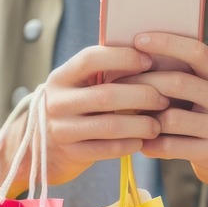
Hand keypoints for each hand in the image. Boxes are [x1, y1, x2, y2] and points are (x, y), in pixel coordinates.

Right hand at [0, 45, 169, 188]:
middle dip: (141, 95)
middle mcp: (58, 102)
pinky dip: (130, 144)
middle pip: (106, 95)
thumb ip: (104, 72)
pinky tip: (144, 140)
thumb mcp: (80, 86)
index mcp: (61, 77)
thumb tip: (151, 52)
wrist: (43, 148)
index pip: (91, 59)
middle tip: (164, 98)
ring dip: (140, 124)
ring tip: (158, 124)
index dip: (122, 57)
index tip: (149, 60)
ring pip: (110, 125)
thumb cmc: (77, 108)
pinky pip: (108, 149)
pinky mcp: (72, 154)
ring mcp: (62, 130)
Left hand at [115, 33, 207, 188]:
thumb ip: (176, 71)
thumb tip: (132, 51)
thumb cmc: (198, 112)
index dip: (167, 43)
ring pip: (171, 118)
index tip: (137, 40)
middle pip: (178, 83)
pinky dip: (149, 141)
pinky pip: (170, 145)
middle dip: (143, 81)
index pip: (197, 51)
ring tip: (126, 113)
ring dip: (144, 116)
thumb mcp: (198, 88)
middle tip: (116, 82)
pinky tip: (138, 138)